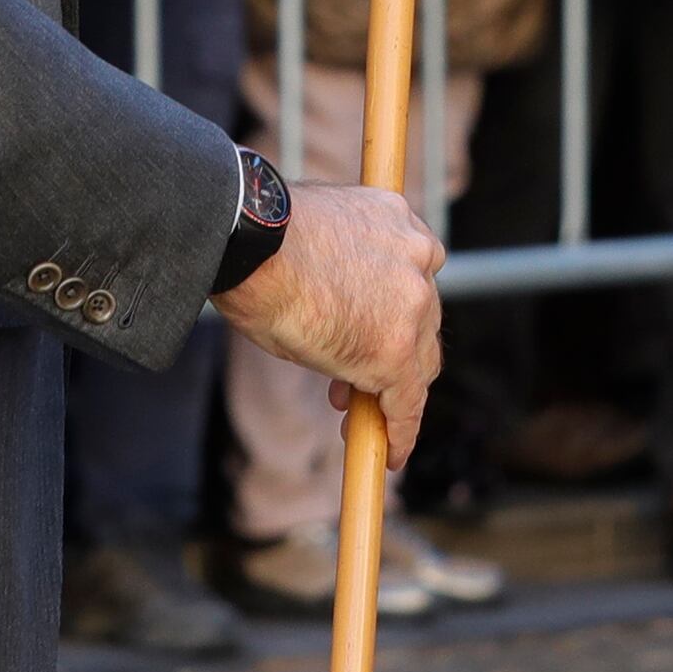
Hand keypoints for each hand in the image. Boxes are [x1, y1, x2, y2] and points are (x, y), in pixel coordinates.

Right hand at [215, 177, 443, 449]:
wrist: (252, 241)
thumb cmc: (263, 235)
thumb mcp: (318, 241)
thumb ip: (345, 272)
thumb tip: (333, 311)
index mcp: (396, 219)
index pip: (411, 275)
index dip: (392, 311)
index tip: (369, 330)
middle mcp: (416, 257)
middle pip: (420, 321)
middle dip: (391, 352)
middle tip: (353, 379)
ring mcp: (411, 305)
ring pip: (418, 363)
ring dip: (391, 393)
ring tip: (358, 419)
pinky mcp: (394, 352)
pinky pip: (406, 402)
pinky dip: (400, 430)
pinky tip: (389, 452)